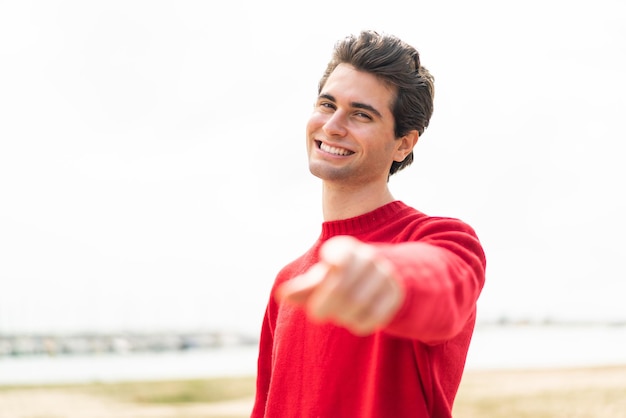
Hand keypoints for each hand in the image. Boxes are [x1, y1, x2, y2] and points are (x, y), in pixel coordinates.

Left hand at [276, 236, 403, 335]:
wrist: (384, 278)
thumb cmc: (342, 278)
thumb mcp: (322, 279)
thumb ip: (303, 288)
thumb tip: (281, 296)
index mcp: (346, 249)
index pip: (341, 255)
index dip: (336, 260)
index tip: (332, 265)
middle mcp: (368, 258)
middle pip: (342, 287)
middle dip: (325, 304)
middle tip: (316, 314)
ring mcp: (385, 276)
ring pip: (357, 304)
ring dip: (342, 316)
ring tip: (340, 314)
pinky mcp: (396, 295)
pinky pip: (374, 317)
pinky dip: (360, 324)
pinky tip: (356, 319)